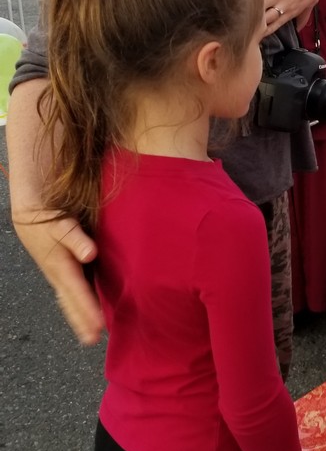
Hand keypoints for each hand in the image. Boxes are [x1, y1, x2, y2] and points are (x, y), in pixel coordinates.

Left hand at [7, 78, 102, 344]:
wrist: (43, 113)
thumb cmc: (79, 147)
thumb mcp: (105, 188)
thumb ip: (127, 208)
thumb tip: (171, 218)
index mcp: (66, 238)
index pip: (80, 278)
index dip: (90, 303)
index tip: (105, 329)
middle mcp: (48, 239)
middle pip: (66, 282)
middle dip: (82, 310)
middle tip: (96, 337)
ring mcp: (36, 226)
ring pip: (58, 266)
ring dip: (77, 292)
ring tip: (93, 319)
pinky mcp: (29, 207)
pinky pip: (56, 227)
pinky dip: (73, 241)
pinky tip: (90, 254)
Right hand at [12, 214, 102, 344]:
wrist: (30, 217)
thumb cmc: (48, 221)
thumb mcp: (62, 226)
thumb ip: (76, 240)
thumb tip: (90, 255)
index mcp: (61, 267)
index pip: (78, 293)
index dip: (88, 310)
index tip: (98, 327)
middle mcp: (59, 276)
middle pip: (71, 303)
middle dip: (82, 322)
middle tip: (93, 341)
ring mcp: (59, 276)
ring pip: (69, 302)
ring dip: (79, 319)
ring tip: (90, 337)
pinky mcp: (62, 273)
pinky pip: (71, 295)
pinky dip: (78, 307)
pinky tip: (89, 316)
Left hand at [243, 0, 318, 34]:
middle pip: (260, 4)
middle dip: (247, 10)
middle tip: (230, 16)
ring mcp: (282, 7)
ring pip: (267, 18)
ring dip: (255, 24)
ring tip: (241, 30)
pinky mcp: (287, 16)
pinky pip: (275, 26)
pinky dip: (266, 32)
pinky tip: (255, 36)